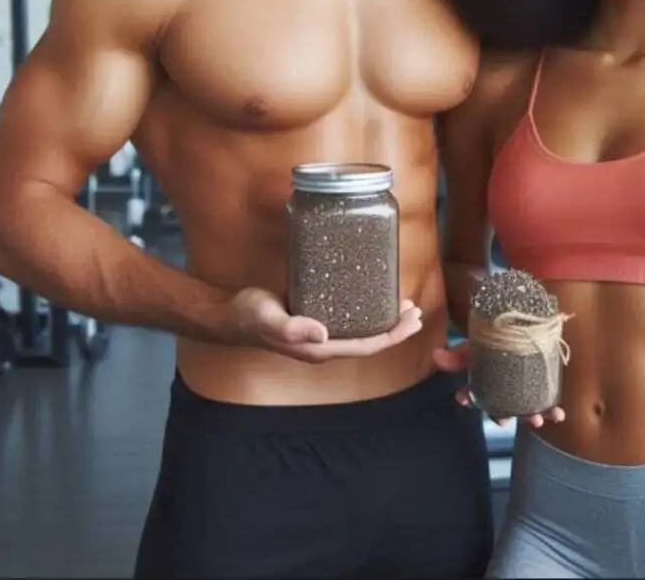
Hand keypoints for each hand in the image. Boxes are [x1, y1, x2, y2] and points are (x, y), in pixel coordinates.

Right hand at [229, 287, 422, 363]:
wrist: (228, 315)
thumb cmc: (248, 315)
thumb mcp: (269, 318)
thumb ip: (292, 328)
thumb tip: (322, 333)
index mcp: (318, 348)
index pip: (365, 347)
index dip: (392, 336)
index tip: (412, 321)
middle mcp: (323, 345)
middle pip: (368, 342)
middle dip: (395, 329)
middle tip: (416, 310)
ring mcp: (319, 334)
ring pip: (360, 332)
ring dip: (384, 321)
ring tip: (403, 305)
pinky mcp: (314, 321)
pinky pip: (348, 320)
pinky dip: (366, 311)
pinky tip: (373, 296)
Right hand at [432, 340, 565, 427]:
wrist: (525, 323)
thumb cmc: (498, 338)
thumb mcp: (477, 344)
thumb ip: (459, 353)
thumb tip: (435, 354)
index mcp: (488, 381)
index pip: (473, 392)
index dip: (467, 396)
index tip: (462, 397)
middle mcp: (505, 389)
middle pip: (502, 406)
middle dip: (502, 416)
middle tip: (503, 422)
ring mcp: (525, 389)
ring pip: (526, 408)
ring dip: (531, 417)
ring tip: (536, 420)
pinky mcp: (544, 385)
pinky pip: (549, 401)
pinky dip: (553, 409)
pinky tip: (558, 414)